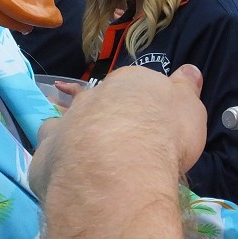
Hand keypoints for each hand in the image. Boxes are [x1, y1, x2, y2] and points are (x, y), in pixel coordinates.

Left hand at [30, 65, 207, 199]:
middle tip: (120, 139)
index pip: (134, 85)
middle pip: (99, 100)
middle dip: (107, 115)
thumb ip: (186, 90)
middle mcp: (95, 95)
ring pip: (67, 119)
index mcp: (130, 82)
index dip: (141, 104)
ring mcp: (68, 120)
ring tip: (84, 151)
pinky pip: (49, 149)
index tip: (149, 122)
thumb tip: (189, 71)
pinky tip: (62, 167)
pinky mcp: (48, 151)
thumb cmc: (164, 132)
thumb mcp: (190, 107)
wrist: (121, 164)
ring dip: (76, 131)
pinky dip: (55, 155)